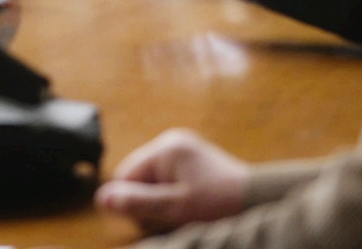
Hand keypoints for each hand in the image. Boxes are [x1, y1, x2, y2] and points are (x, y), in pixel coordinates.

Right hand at [95, 129, 248, 232]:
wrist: (260, 202)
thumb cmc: (218, 204)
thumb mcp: (173, 208)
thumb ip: (136, 202)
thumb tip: (101, 198)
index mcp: (166, 148)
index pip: (126, 175)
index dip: (133, 202)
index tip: (154, 219)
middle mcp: (173, 142)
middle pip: (140, 178)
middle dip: (150, 202)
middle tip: (173, 218)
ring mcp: (185, 150)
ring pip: (154, 182)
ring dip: (163, 203)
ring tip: (186, 213)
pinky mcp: (194, 161)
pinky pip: (170, 181)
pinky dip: (175, 197)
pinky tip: (192, 207)